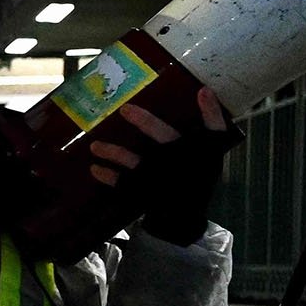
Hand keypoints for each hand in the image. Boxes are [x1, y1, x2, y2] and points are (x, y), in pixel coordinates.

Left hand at [89, 88, 235, 243]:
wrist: (183, 215)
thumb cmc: (194, 177)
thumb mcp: (207, 154)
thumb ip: (208, 124)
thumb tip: (203, 91)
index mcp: (197, 151)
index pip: (211, 129)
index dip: (209, 112)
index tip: (202, 92)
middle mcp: (178, 161)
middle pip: (164, 137)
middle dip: (146, 123)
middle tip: (125, 108)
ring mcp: (159, 177)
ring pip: (136, 161)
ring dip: (115, 152)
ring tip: (95, 146)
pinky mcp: (143, 191)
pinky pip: (123, 183)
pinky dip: (108, 176)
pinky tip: (94, 168)